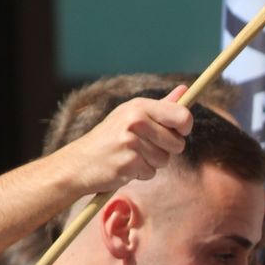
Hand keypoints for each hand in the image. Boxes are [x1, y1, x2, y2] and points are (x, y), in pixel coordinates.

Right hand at [60, 87, 192, 192]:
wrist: (79, 162)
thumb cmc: (111, 138)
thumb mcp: (132, 115)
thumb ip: (162, 106)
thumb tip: (185, 90)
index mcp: (139, 106)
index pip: (183, 115)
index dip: (184, 128)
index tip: (177, 132)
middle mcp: (136, 120)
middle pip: (178, 143)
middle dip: (166, 150)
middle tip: (144, 147)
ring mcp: (132, 141)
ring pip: (165, 160)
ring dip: (152, 163)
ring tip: (131, 155)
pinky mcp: (129, 162)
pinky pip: (151, 173)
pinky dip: (141, 173)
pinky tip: (125, 166)